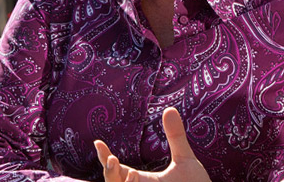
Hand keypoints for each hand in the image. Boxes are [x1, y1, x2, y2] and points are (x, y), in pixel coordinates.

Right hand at [93, 107, 211, 181]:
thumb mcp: (185, 160)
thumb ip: (175, 137)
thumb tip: (169, 109)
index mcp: (141, 180)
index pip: (116, 169)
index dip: (104, 156)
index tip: (98, 142)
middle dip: (108, 173)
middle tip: (113, 158)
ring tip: (133, 174)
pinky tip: (136, 178)